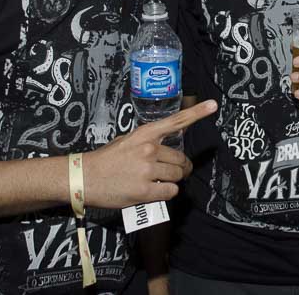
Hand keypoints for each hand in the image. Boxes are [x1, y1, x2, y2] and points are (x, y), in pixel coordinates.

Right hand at [82, 100, 216, 207]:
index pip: (176, 121)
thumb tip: (166, 146)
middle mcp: (149, 150)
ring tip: (156, 182)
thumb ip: (148, 141)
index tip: (213, 105)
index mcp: (145, 134)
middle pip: (181, 159)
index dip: (197, 113)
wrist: (84, 177)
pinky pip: (170, 192)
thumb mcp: (127, 141)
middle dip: (180, 167)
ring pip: (177, 176)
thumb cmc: (106, 160)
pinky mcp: (145, 191)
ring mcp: (147, 170)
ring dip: (171, 181)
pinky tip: (153, 192)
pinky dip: (166, 193)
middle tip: (172, 172)